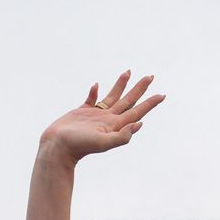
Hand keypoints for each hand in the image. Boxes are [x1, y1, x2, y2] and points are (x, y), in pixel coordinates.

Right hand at [37, 71, 163, 166]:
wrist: (57, 147)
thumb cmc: (79, 146)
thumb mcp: (103, 143)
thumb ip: (122, 136)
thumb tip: (140, 124)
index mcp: (116, 125)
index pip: (137, 111)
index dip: (150, 103)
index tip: (162, 95)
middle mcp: (109, 119)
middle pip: (129, 100)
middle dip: (140, 88)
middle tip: (151, 76)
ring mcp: (96, 115)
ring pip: (112, 96)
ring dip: (120, 85)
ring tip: (128, 72)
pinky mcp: (81, 112)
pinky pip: (91, 99)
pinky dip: (95, 92)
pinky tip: (97, 85)